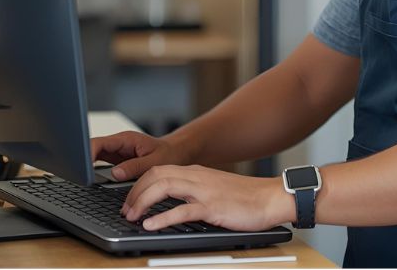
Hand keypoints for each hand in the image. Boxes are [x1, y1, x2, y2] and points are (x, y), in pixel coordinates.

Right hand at [90, 131, 193, 181]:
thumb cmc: (168, 154)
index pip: (100, 143)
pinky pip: (100, 162)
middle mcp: (118, 143)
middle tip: (76, 175)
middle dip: (82, 159)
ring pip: (94, 155)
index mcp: (126, 139)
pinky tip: (89, 179)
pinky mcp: (116, 159)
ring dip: (86, 165)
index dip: (87, 153)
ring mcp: (116, 151)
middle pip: (93, 148)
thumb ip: (135, 166)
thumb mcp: (155, 162)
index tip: (82, 167)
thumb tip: (115, 173)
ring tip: (80, 178)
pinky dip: (93, 169)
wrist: (175, 153)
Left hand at [122, 165, 293, 232]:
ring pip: (163, 187)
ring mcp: (204, 191)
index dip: (139, 185)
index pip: (158, 171)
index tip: (130, 200)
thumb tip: (172, 204)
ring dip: (142, 201)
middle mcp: (196, 177)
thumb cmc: (246, 197)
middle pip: (155, 175)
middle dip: (134, 192)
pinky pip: (181, 210)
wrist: (270, 197)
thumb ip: (194, 193)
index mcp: (196, 172)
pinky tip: (151, 225)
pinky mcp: (212, 207)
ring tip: (131, 216)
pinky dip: (162, 218)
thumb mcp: (214, 189)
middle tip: (125, 210)